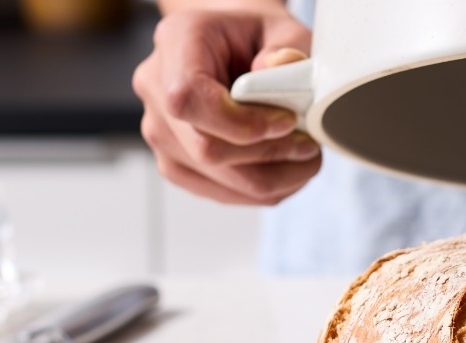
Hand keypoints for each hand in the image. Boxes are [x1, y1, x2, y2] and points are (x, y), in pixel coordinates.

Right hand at [133, 9, 321, 205]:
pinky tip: (286, 170)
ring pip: (214, 177)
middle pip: (205, 149)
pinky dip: (261, 189)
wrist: (232, 48)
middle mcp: (156, 88)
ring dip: (272, 178)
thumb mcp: (282, 28)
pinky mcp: (175, 162)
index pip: (189, 98)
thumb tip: (281, 71)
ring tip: (305, 158)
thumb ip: (288, 47)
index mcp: (176, 42)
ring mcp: (160, 131)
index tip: (286, 121)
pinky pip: (218, 192)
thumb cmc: (254, 37)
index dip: (241, 122)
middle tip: (309, 144)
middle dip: (268, 155)